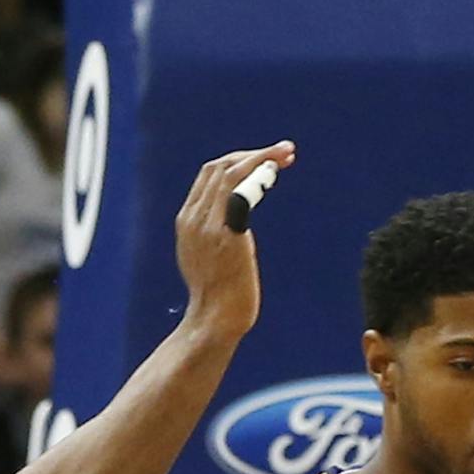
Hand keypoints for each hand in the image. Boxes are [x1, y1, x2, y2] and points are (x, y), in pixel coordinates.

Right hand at [175, 141, 295, 341]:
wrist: (214, 322)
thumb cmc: (218, 296)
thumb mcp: (206, 257)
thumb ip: (216, 233)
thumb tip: (235, 221)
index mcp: (187, 221)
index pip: (210, 174)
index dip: (240, 159)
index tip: (267, 159)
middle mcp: (194, 218)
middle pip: (220, 167)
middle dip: (254, 153)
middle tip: (285, 151)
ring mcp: (208, 227)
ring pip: (230, 173)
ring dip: (261, 158)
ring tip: (286, 154)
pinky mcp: (227, 237)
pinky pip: (241, 194)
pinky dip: (259, 176)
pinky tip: (275, 172)